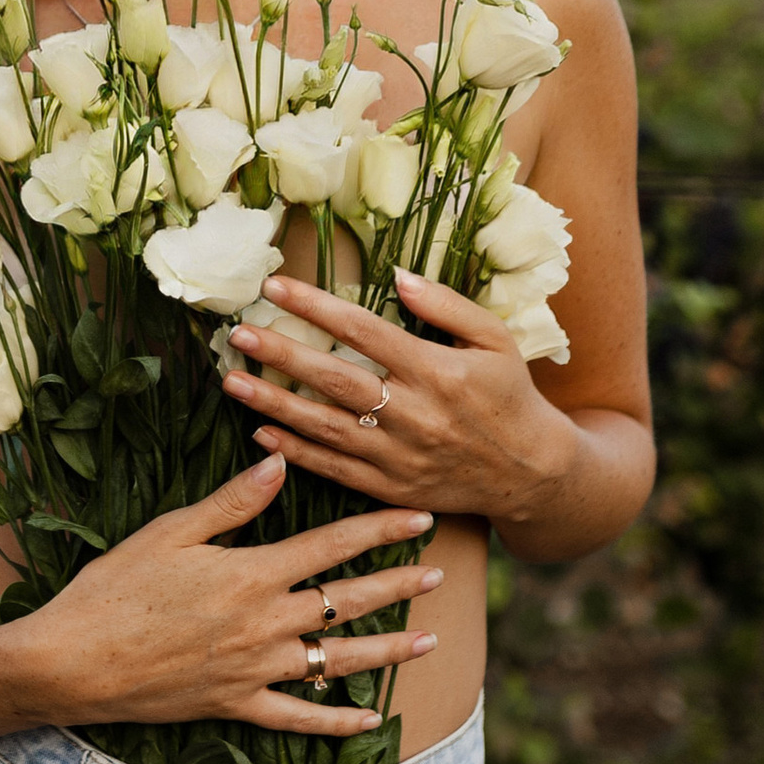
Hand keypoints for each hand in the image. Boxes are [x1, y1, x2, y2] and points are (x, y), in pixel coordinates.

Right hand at [1, 453, 444, 740]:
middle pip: (347, 601)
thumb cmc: (113, 590)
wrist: (74, 663)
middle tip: (441, 574)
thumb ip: (231, 503)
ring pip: (336, 660)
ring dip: (387, 649)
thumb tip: (280, 462)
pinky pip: (298, 718)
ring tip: (429, 640)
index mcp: (251, 574)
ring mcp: (254, 671)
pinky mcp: (236, 706)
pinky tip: (369, 718)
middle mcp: (264, 624)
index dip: (380, 530)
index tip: (420, 517)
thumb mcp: (169, 532)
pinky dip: (335, 719)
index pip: (332, 546)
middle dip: (398, 584)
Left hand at [222, 268, 576, 526]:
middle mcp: (414, 414)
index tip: (274, 288)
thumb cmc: (510, 395)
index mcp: (437, 370)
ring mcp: (400, 455)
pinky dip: (296, 454)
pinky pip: (335, 470)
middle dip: (282, 356)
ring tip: (232, 382)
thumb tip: (398, 276)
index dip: (316, 307)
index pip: (364, 331)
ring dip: (275, 406)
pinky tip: (261, 434)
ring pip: (325, 428)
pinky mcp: (392, 487)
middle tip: (238, 335)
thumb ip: (447, 305)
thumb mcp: (494, 339)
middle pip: (335, 380)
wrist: (530, 472)